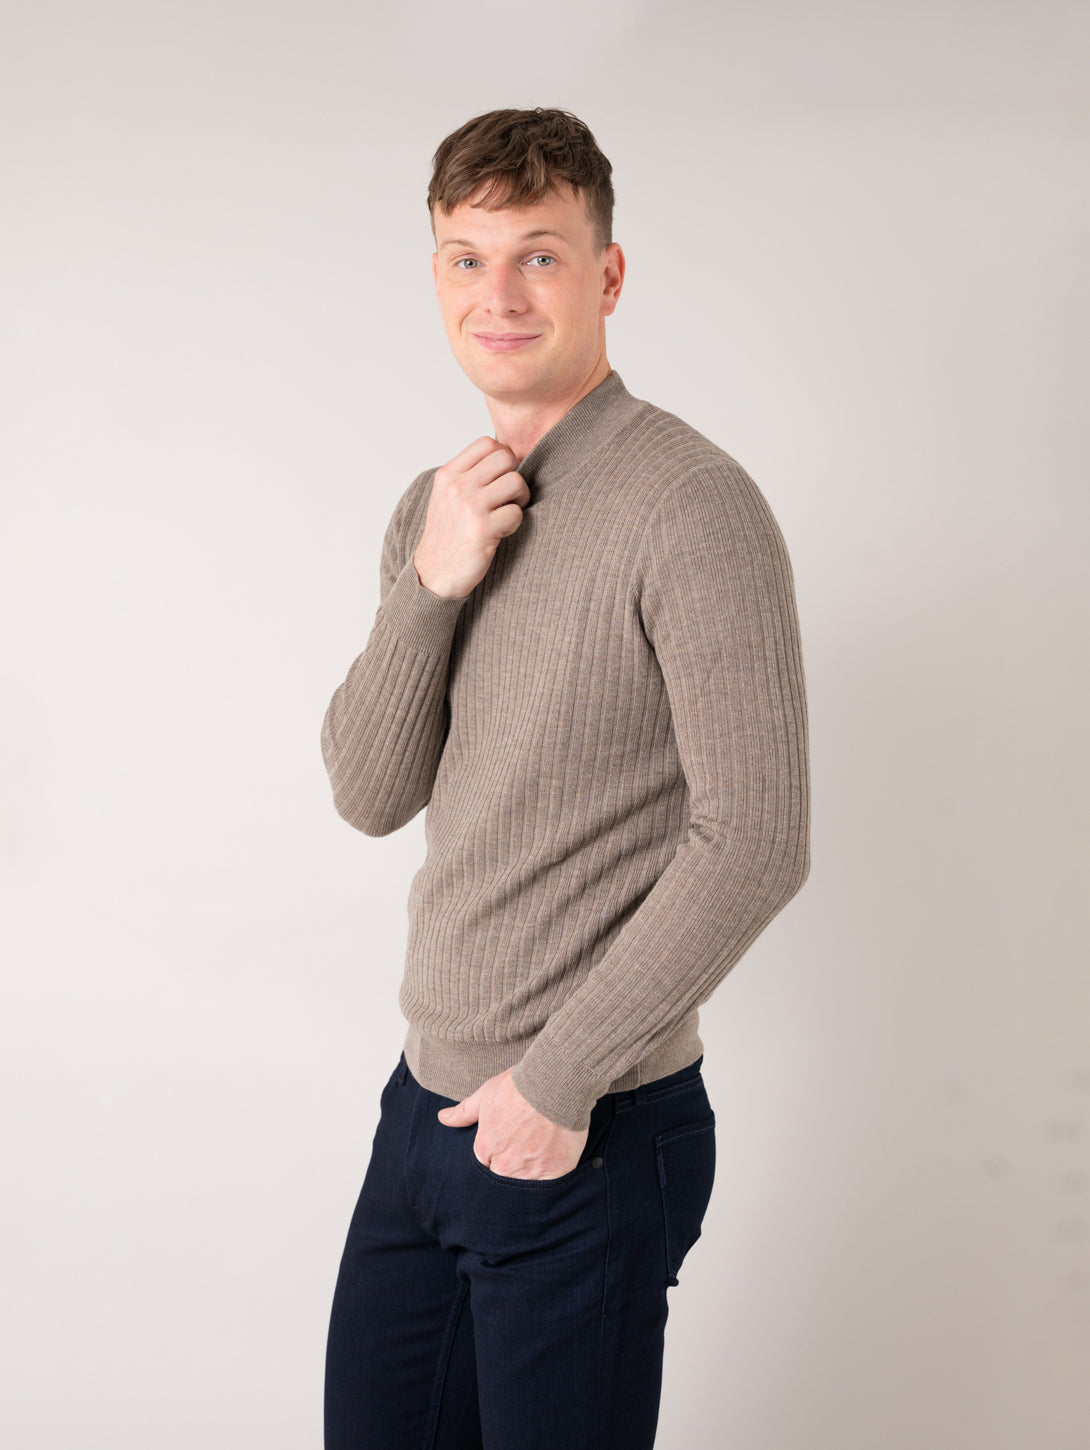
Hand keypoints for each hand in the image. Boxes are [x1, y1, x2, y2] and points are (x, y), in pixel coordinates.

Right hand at [413, 437, 530, 599]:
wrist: (433, 574)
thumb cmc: (447, 535)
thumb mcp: (446, 497)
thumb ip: (468, 474)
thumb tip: (504, 456)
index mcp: (448, 475)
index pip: (487, 443)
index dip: (502, 458)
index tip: (500, 478)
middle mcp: (457, 486)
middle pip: (506, 458)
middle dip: (515, 476)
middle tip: (509, 497)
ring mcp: (470, 507)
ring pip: (516, 482)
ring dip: (519, 499)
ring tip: (507, 514)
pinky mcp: (483, 529)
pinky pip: (517, 513)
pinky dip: (515, 523)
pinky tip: (502, 532)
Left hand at [436, 1068, 587, 1179]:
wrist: (555, 1082)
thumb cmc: (519, 1086)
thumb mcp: (486, 1094)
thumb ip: (464, 1112)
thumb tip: (442, 1118)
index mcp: (485, 1147)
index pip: (485, 1161)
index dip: (497, 1150)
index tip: (509, 1138)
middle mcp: (505, 1164)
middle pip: (503, 1175)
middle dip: (511, 1164)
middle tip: (526, 1144)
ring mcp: (530, 1170)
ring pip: (524, 1183)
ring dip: (530, 1171)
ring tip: (540, 1149)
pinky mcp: (555, 1171)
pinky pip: (548, 1186)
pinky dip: (549, 1176)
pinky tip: (554, 1158)